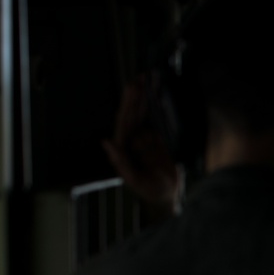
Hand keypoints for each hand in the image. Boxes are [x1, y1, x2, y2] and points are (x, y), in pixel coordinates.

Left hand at [102, 75, 180, 222]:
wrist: (168, 197)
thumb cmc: (151, 191)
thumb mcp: (135, 180)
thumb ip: (120, 162)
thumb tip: (105, 142)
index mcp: (124, 148)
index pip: (125, 121)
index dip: (128, 104)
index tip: (134, 89)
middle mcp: (133, 141)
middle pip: (133, 114)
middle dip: (136, 96)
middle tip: (141, 77)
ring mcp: (146, 140)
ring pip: (144, 115)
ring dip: (146, 98)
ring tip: (149, 80)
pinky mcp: (158, 141)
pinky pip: (157, 120)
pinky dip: (158, 107)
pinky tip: (160, 95)